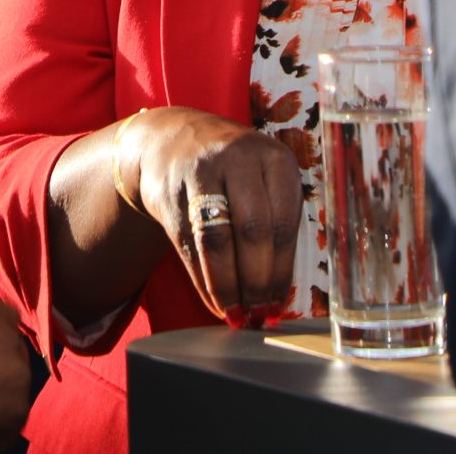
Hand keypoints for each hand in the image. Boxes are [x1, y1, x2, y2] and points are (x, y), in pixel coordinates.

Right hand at [115, 107, 301, 324]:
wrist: (172, 141)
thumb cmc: (233, 171)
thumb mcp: (264, 178)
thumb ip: (277, 220)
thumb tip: (282, 290)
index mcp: (275, 159)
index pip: (285, 223)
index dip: (282, 270)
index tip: (280, 303)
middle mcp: (239, 159)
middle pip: (253, 231)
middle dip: (256, 281)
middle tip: (258, 315)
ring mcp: (201, 173)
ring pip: (217, 241)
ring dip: (227, 286)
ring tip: (236, 315)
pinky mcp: (170, 193)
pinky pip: (189, 245)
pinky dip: (203, 280)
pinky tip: (213, 301)